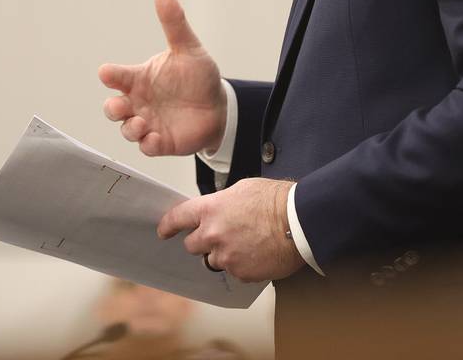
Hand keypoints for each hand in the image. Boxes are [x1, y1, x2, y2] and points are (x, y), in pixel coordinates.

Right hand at [100, 0, 226, 156]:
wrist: (218, 106)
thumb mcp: (188, 48)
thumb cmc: (197, 76)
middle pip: (113, 108)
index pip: (118, 76)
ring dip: (131, 128)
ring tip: (143, 124)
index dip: (111, 75)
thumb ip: (174, 22)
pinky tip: (156, 138)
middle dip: (112, 108)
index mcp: (140, 79)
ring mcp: (148, 123)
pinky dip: (149, 144)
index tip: (107, 72)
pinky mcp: (161, 141)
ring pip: (128, 130)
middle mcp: (139, 102)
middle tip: (120, 106)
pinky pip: (148, 147)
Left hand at [158, 178, 304, 282]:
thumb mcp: (243, 189)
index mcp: (210, 210)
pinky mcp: (240, 273)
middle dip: (202, 241)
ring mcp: (226, 256)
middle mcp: (213, 235)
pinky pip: (234, 271)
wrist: (299, 221)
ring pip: (213, 260)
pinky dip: (242, 265)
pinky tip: (257, 253)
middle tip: (220, 236)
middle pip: (191, 246)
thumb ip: (222, 203)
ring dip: (223, 254)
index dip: (168, 226)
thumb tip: (217, 211)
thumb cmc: (276, 200)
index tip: (163, 231)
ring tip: (246, 243)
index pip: (177, 218)